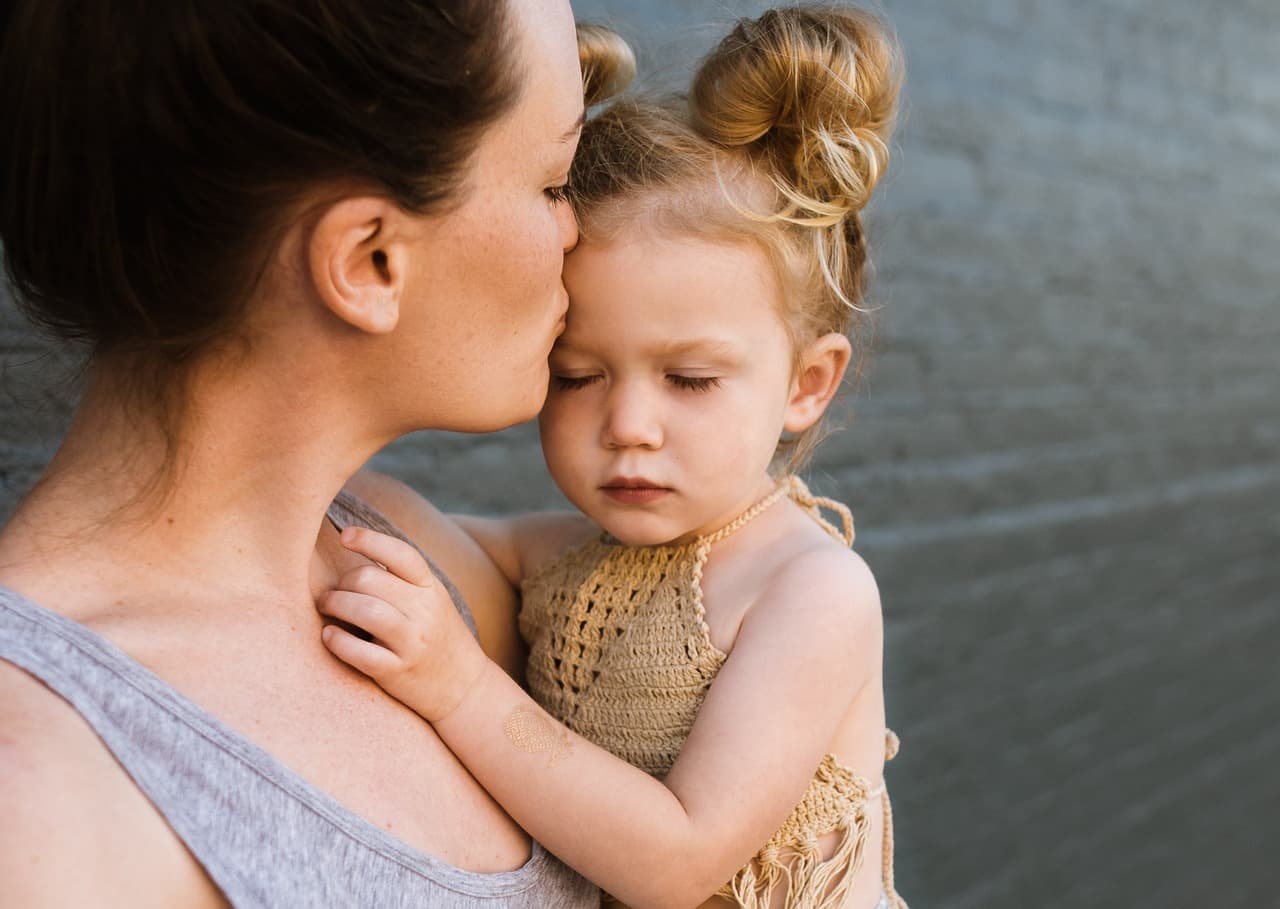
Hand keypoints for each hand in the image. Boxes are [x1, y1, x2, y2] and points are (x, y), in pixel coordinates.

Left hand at [317, 526, 489, 721]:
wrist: (465, 687)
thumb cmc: (438, 637)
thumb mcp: (432, 601)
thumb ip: (402, 580)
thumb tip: (357, 551)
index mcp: (431, 588)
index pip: (400, 553)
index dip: (369, 540)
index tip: (344, 536)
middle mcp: (425, 611)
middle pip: (370, 579)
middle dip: (341, 582)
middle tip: (331, 593)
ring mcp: (412, 642)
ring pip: (364, 610)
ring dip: (335, 604)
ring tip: (326, 607)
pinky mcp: (397, 672)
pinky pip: (359, 652)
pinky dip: (337, 641)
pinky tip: (329, 636)